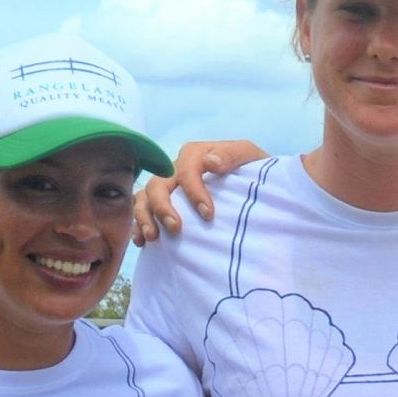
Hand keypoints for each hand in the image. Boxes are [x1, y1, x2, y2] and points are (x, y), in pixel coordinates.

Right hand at [133, 139, 268, 242]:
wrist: (259, 187)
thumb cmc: (256, 171)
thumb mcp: (250, 157)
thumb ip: (233, 156)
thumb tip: (211, 163)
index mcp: (197, 155)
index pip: (185, 168)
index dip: (193, 190)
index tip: (208, 214)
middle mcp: (177, 169)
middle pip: (158, 184)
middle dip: (163, 206)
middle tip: (176, 228)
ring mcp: (170, 188)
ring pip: (145, 197)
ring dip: (144, 217)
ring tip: (152, 238)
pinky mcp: (166, 204)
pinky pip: (143, 211)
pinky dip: (138, 225)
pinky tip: (143, 242)